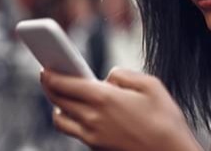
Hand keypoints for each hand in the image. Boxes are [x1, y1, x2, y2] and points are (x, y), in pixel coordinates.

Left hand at [40, 68, 202, 150]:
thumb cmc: (165, 120)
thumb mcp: (150, 84)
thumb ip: (123, 75)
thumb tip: (108, 77)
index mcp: (104, 99)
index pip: (65, 84)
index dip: (51, 74)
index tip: (45, 68)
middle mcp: (93, 119)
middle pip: (58, 101)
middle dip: (49, 87)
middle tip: (49, 77)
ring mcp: (93, 137)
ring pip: (61, 120)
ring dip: (57, 106)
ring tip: (64, 95)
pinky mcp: (97, 148)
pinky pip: (75, 132)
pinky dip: (71, 120)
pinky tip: (82, 112)